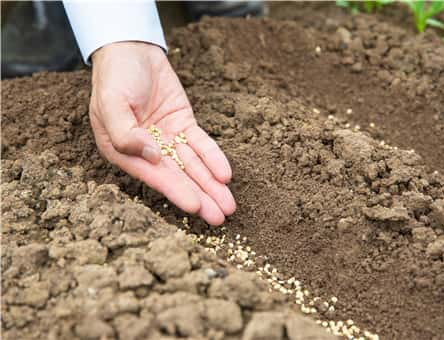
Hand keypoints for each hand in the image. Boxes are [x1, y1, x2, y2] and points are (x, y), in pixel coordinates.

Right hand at [89, 41, 234, 224]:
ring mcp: (168, 139)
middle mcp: (147, 151)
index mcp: (124, 152)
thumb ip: (124, 134)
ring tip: (229, 205)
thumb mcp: (111, 103)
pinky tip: (226, 174)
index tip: (196, 207)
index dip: (176, 192)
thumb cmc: (115, 77)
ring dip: (212, 185)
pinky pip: (201, 144)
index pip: (154, 177)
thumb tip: (150, 157)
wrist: (132, 50)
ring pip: (193, 166)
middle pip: (179, 178)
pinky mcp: (184, 125)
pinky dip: (214, 158)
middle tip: (221, 218)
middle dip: (201, 197)